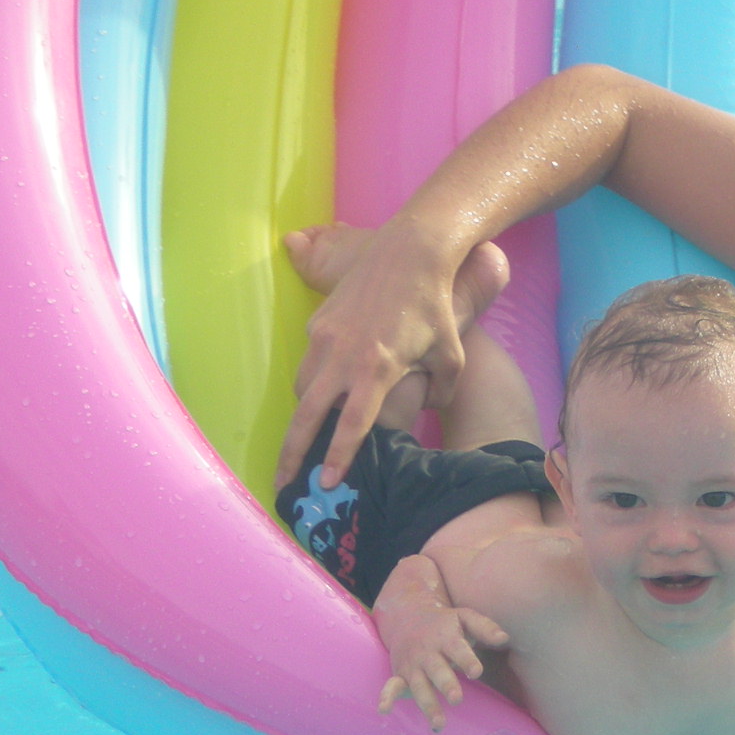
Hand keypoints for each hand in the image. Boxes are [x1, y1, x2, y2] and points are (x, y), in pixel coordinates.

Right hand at [277, 224, 464, 490]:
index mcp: (376, 369)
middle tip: (283, 482)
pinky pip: (308, 362)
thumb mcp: (450, 354)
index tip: (325, 483)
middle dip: (293, 453)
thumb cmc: (434, 304)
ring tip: (303, 440)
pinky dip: (311, 383)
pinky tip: (322, 393)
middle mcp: (344, 355)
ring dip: (302, 416)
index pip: (352, 425)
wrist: (410, 251)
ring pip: (302, 388)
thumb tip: (430, 409)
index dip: (337, 456)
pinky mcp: (319, 321)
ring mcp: (325, 336)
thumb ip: (440, 390)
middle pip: (308, 415)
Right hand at [371, 557, 509, 730]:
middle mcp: (428, 652)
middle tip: (456, 699)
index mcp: (446, 637)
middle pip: (437, 670)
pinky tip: (384, 710)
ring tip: (439, 724)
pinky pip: (391, 686)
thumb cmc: (444, 622)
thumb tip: (504, 638)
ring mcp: (413, 665)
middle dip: (445, 684)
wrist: (408, 615)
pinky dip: (386, 697)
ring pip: (419, 686)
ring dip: (427, 704)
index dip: (466, 660)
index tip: (476, 672)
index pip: (457, 649)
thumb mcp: (464, 617)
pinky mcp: (400, 674)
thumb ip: (484, 627)